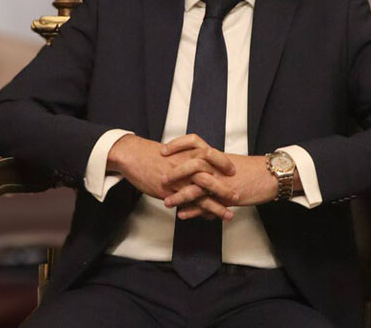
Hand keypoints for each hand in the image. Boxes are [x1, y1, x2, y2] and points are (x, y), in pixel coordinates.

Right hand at [107, 134, 234, 219]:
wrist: (132, 155)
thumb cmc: (149, 154)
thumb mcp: (171, 151)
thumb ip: (185, 157)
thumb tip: (196, 161)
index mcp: (186, 152)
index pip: (211, 154)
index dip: (223, 162)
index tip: (233, 170)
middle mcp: (185, 165)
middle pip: (211, 174)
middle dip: (225, 186)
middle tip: (237, 195)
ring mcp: (179, 179)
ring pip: (203, 192)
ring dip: (218, 204)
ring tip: (229, 214)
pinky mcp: (170, 191)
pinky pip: (188, 203)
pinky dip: (199, 211)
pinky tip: (207, 218)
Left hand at [161, 134, 278, 218]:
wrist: (272, 176)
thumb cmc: (252, 170)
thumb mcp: (229, 164)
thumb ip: (212, 165)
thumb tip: (197, 170)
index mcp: (216, 155)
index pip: (193, 142)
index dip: (176, 145)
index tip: (163, 150)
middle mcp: (216, 165)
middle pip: (190, 164)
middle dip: (173, 172)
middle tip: (161, 178)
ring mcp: (221, 181)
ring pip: (195, 187)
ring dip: (179, 196)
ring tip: (167, 202)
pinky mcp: (227, 195)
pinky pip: (207, 204)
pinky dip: (193, 210)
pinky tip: (183, 214)